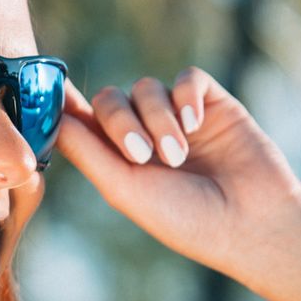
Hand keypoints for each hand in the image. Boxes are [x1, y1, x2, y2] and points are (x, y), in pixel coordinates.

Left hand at [55, 67, 300, 300]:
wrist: (248, 222)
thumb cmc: (182, 217)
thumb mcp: (123, 188)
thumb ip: (87, 152)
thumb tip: (54, 119)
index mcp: (115, 157)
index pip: (82, 119)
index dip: (64, 102)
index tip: (51, 88)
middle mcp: (142, 133)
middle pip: (110, 99)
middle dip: (120, 122)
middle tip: (142, 155)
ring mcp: (175, 117)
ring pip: (147, 88)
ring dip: (158, 119)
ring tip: (179, 156)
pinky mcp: (210, 103)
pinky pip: (187, 78)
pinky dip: (186, 97)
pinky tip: (196, 124)